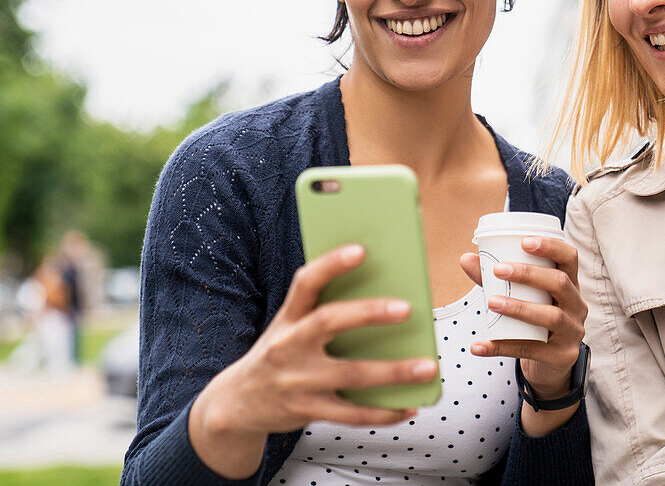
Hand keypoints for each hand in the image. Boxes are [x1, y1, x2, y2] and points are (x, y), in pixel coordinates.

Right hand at [189, 244, 438, 477]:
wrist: (236, 404)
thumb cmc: (279, 354)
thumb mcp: (290, 327)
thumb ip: (324, 312)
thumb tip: (385, 294)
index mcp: (288, 317)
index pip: (305, 283)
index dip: (331, 264)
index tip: (361, 250)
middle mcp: (287, 345)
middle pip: (328, 322)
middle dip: (369, 313)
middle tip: (408, 308)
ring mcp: (296, 381)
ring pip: (351, 374)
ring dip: (394, 371)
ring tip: (428, 366)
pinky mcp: (306, 411)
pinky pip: (351, 414)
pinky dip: (384, 412)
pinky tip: (409, 406)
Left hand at [460, 235, 586, 397]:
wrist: (549, 364)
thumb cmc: (533, 320)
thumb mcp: (521, 296)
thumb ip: (496, 278)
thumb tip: (466, 259)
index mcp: (570, 284)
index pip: (570, 258)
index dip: (551, 246)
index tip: (524, 242)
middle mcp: (576, 305)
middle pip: (560, 283)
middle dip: (529, 274)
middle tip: (498, 269)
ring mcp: (572, 332)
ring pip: (552, 316)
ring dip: (519, 307)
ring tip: (491, 302)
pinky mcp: (562, 357)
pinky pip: (531, 350)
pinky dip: (502, 346)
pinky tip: (479, 346)